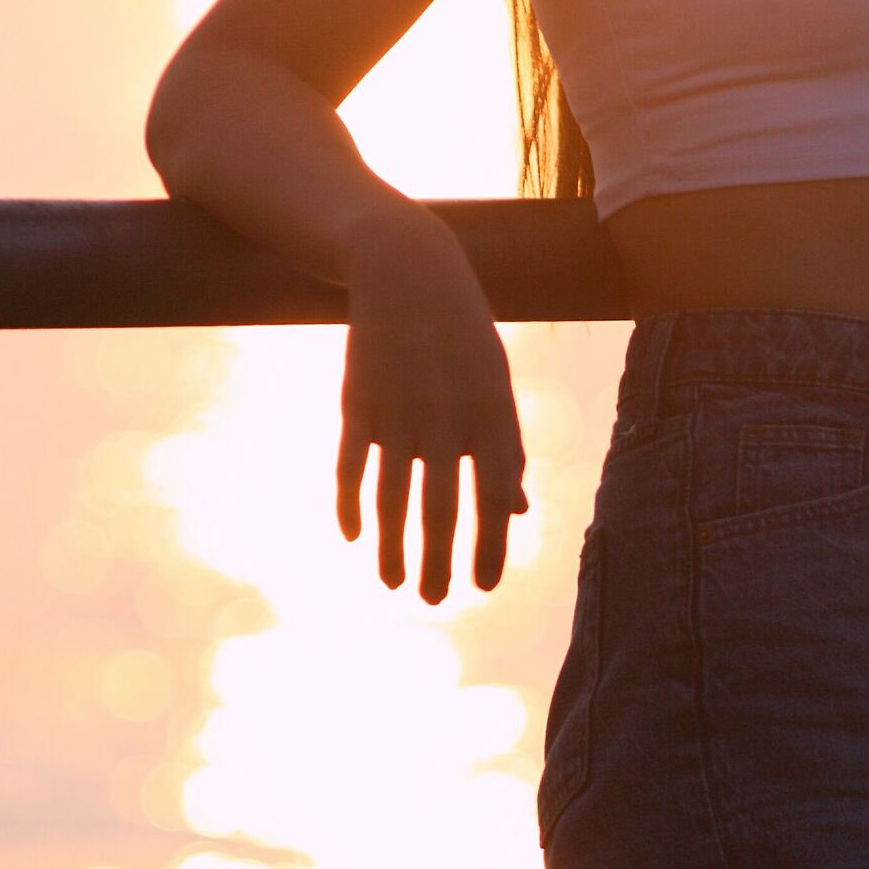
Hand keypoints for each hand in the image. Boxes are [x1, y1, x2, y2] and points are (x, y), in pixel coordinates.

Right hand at [334, 205, 528, 600]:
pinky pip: (351, 467)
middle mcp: (446, 415)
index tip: (484, 586)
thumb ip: (505, 445)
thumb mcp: (495, 381)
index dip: (490, 545)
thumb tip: (518, 512)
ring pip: (393, 498)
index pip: (494, 495)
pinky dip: (350, 505)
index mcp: (491, 410)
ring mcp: (398, 409)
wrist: (406, 266)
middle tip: (437, 601)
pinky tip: (352, 536)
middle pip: (442, 507)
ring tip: (395, 584)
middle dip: (440, 562)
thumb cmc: (462, 334)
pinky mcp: (357, 401)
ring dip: (392, 548)